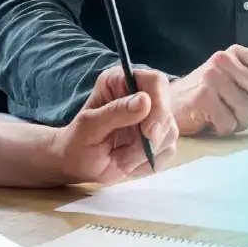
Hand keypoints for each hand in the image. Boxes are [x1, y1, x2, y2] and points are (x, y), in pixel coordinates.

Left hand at [42, 65, 178, 185]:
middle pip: (167, 108)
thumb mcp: (89, 126)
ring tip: (120, 158)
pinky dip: (149, 162)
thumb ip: (115, 112)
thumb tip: (146, 101)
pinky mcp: (159, 138)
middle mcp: (141, 95)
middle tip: (129, 154)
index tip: (148, 131)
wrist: (78, 165)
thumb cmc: (77, 141)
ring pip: (170, 131)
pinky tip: (129, 163)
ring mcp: (152, 118)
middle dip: (153, 135)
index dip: (158, 104)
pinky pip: (168, 150)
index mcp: (122, 81)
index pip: (155, 81)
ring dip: (146, 152)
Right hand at [170, 45, 247, 135]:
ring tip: (219, 115)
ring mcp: (213, 77)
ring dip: (236, 122)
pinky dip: (221, 128)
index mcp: (235, 53)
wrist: (164, 104)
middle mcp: (224, 60)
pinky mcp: (203, 97)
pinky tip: (208, 121)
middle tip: (235, 113)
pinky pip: (229, 123)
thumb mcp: (229, 79)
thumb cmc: (201, 96)